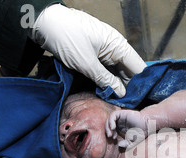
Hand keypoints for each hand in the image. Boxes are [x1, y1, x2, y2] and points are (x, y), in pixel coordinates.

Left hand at [30, 4, 146, 96]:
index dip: (140, 85)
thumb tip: (121, 94)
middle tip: (126, 106)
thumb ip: (106, 80)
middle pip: (129, 71)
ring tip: (117, 102)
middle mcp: (116, 48)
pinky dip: (108, 80)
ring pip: (118, 72)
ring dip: (118, 86)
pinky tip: (107, 92)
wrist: (45, 23)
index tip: (139, 101)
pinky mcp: (96, 55)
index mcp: (118, 45)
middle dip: (129, 88)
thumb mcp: (86, 64)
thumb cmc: (66, 38)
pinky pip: (108, 70)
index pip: (138, 67)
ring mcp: (106, 51)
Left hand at [105, 109, 149, 147]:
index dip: (110, 134)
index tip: (114, 139)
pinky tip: (113, 127)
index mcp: (121, 127)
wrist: (148, 125)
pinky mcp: (122, 113)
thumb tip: (119, 144)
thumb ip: (127, 144)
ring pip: (109, 120)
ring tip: (111, 133)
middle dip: (108, 131)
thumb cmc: (142, 132)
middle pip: (108, 124)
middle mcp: (120, 122)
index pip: (111, 129)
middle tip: (110, 137)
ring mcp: (121, 117)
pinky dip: (111, 121)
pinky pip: (113, 115)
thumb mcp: (133, 141)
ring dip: (108, 127)